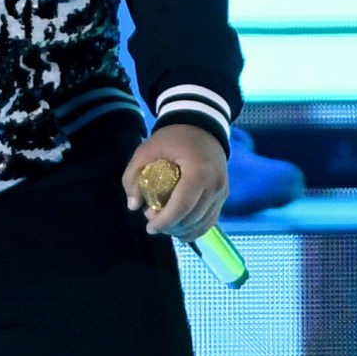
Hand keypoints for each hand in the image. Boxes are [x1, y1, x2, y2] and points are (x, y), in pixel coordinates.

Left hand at [122, 124, 229, 241]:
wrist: (202, 126)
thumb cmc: (173, 138)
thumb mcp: (146, 150)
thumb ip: (133, 176)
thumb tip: (133, 205)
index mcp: (198, 172)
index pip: (182, 206)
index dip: (164, 221)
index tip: (149, 227)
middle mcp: (215, 185)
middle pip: (191, 219)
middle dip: (170, 226)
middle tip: (152, 219)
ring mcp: (222, 192)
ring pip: (201, 224)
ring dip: (181, 229)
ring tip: (164, 221)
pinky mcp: (223, 196)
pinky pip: (210, 221)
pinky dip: (194, 229)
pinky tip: (179, 229)